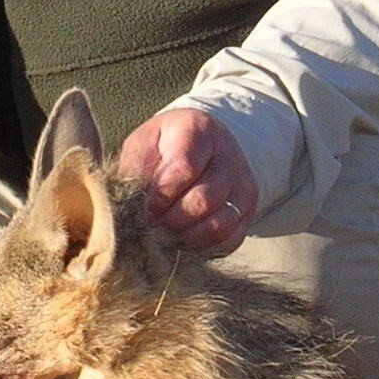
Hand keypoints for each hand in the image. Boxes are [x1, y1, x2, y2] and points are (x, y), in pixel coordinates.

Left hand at [117, 109, 258, 257]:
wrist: (202, 146)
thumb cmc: (163, 147)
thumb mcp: (143, 145)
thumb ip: (136, 170)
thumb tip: (130, 208)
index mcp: (199, 130)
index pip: (184, 168)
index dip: (160, 197)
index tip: (143, 211)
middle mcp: (227, 155)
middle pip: (203, 200)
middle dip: (171, 222)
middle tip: (149, 231)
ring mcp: (243, 183)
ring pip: (219, 224)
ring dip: (187, 239)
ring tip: (163, 240)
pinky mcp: (248, 210)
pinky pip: (230, 240)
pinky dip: (204, 248)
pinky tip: (183, 244)